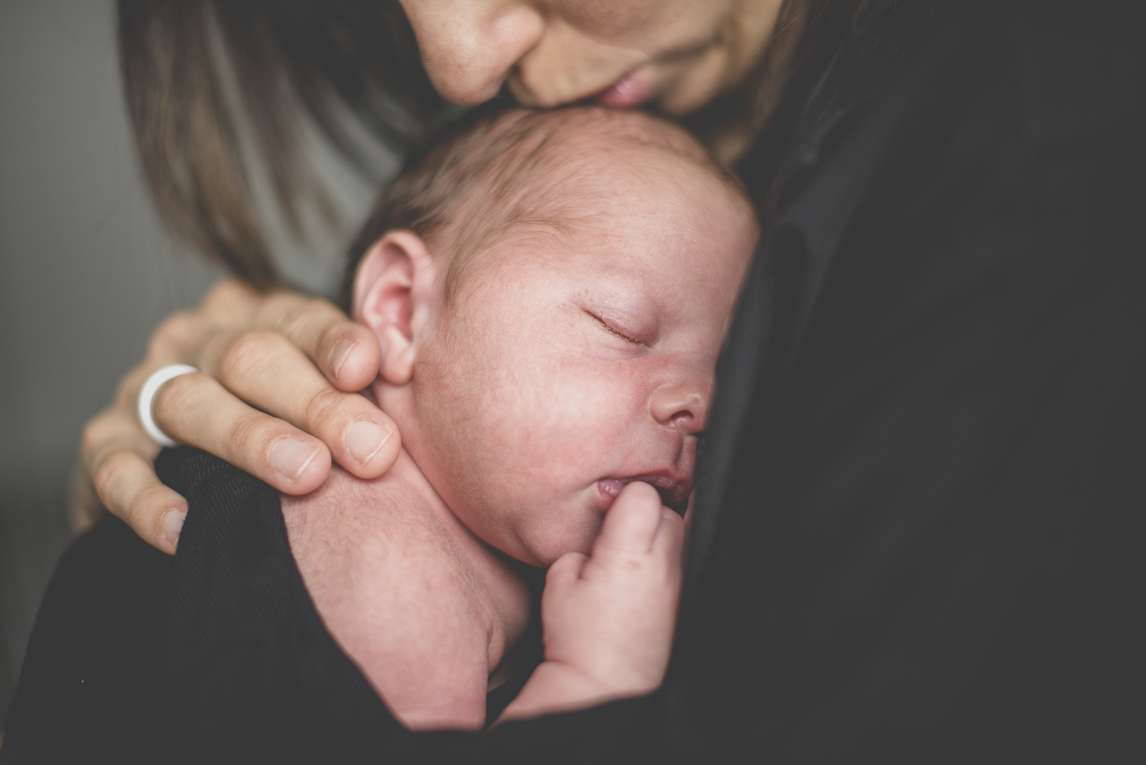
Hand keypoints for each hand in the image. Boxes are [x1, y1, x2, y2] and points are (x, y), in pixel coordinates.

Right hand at [78, 280, 400, 553]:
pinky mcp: (104, 445)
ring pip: (190, 401)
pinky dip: (148, 497)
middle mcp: (196, 343)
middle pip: (251, 357)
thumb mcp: (326, 398)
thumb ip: (362, 388)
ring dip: (250, 439)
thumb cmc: (289, 434)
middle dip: (314, 403)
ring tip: (306, 476)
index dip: (333, 341)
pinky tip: (185, 528)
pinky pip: (116, 467)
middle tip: (368, 450)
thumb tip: (408, 372)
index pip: (297, 318)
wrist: (189, 481)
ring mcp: (143, 389)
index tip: (367, 370)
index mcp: (256, 318)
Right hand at [499, 482, 684, 720]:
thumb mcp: (558, 578)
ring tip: (628, 549)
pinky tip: (637, 571)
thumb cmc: (578, 637)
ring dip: (655, 531)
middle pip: (667, 508)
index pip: (642, 494)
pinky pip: (678, 558)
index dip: (622, 494)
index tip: (606, 506)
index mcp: (629, 552)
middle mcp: (661, 562)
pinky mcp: (680, 598)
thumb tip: (596, 534)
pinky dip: (661, 556)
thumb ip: (579, 543)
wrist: (606, 683)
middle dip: (643, 510)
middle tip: (616, 528)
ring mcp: (676, 580)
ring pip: (677, 532)